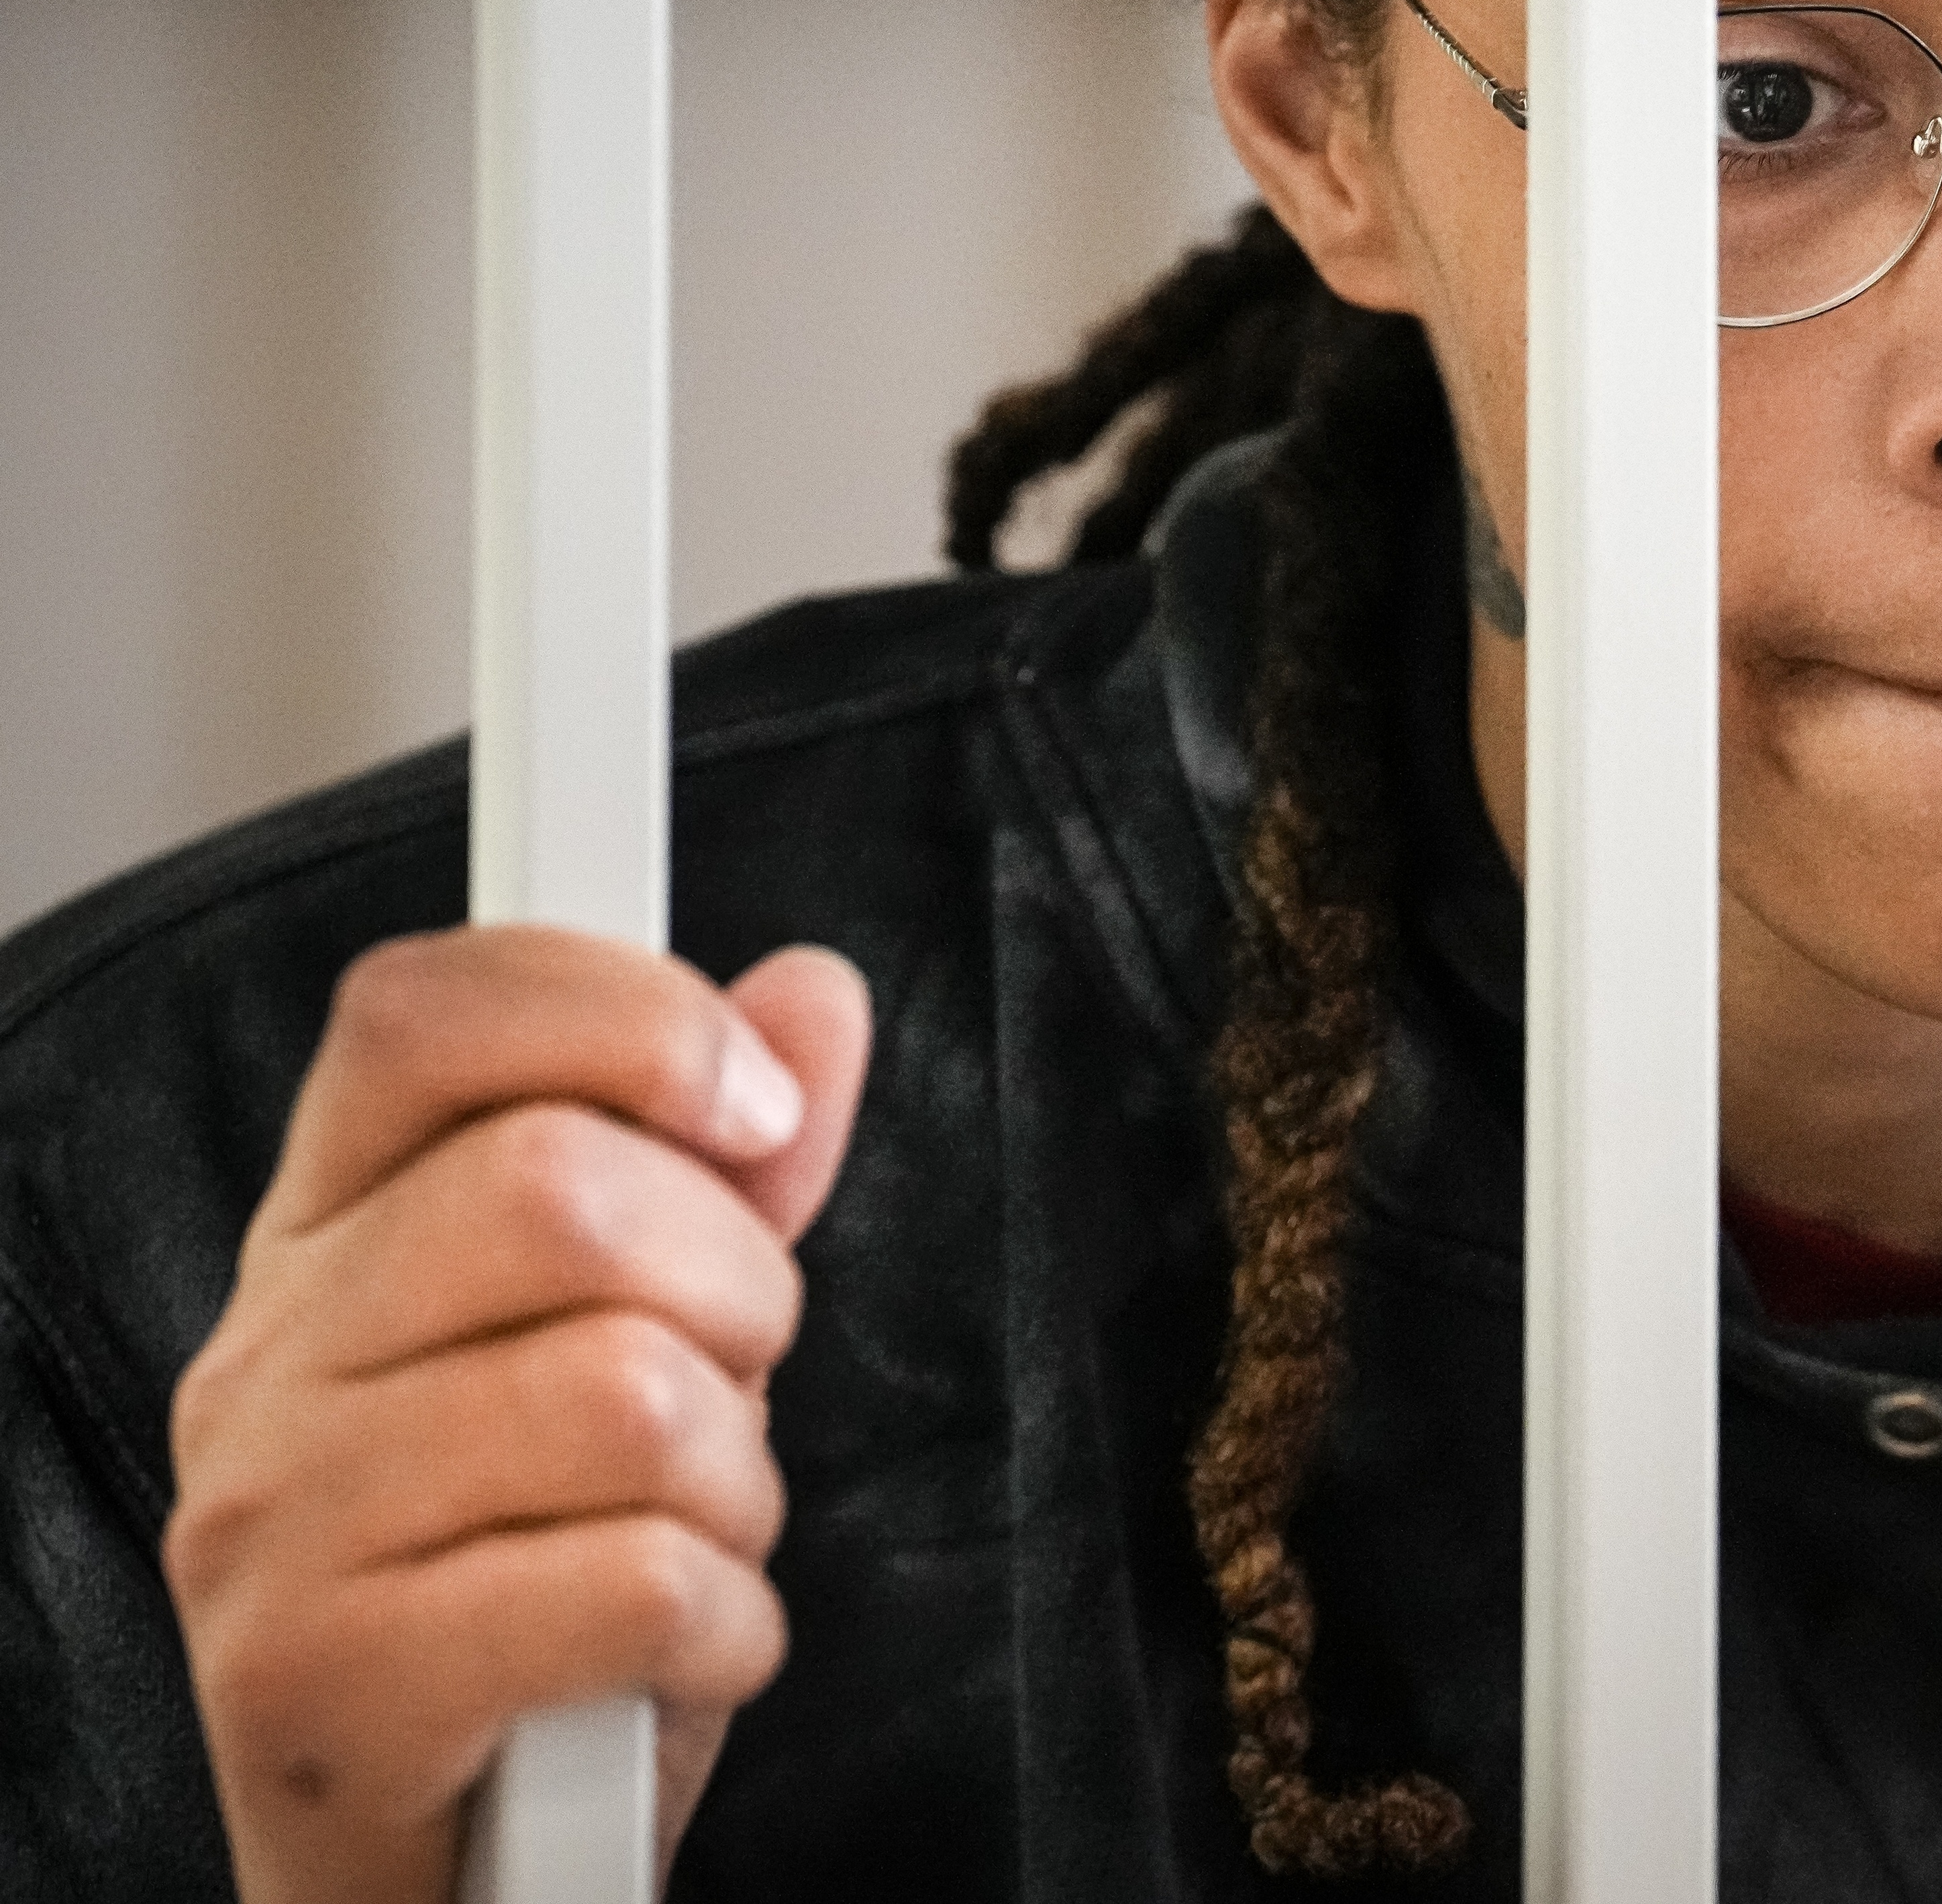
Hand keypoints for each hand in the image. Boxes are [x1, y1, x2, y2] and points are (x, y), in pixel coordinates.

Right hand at [165, 929, 871, 1903]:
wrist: (459, 1855)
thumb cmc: (540, 1575)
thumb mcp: (643, 1341)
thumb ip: (722, 1168)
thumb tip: (804, 995)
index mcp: (324, 1240)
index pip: (424, 1012)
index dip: (625, 1018)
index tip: (752, 1109)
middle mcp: (264, 1364)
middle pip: (559, 1189)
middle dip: (732, 1289)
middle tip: (724, 1387)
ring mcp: (276, 1530)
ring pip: (626, 1395)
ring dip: (732, 1483)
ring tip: (680, 1537)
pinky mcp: (326, 1688)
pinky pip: (636, 1582)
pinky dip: (719, 1625)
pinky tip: (667, 1653)